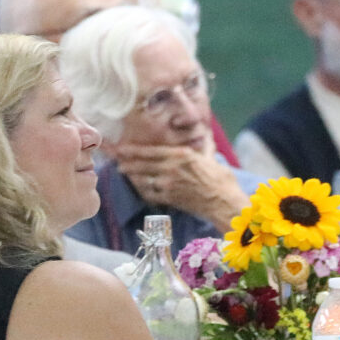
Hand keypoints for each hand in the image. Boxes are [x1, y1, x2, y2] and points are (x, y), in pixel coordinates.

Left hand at [111, 142, 248, 230]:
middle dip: (126, 160)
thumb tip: (206, 136)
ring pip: (143, 178)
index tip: (122, 147)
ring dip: (131, 175)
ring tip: (123, 171)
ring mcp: (168, 183)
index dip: (133, 149)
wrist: (224, 203)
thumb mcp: (211, 159)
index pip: (151, 150)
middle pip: (142, 163)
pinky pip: (150, 193)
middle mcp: (171, 167)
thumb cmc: (222, 180)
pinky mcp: (168, 198)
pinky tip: (138, 187)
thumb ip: (204, 147)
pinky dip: (142, 190)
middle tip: (115, 158)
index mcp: (181, 155)